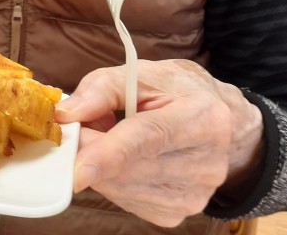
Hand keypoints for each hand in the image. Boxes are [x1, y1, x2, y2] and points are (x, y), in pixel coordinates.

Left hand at [55, 59, 263, 226]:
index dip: (110, 154)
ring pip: (121, 188)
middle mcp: (205, 164)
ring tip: (114, 136)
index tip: (77, 169)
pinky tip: (125, 159)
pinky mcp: (176, 214)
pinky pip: (126, 200)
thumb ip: (101, 89)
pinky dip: (113, 179)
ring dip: (101, 164)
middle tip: (82, 125)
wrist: (220, 122)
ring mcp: (193, 196)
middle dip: (91, 149)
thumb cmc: (177, 91)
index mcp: (203, 117)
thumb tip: (66, 115)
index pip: (149, 139)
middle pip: (129, 168)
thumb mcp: (142, 73)